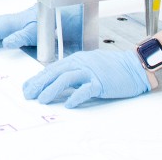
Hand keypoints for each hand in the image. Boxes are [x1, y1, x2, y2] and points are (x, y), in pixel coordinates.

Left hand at [22, 49, 150, 107]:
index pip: (52, 69)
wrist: (134, 66)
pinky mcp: (100, 82)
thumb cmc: (113, 67)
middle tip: (28, 94)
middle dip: (39, 84)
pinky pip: (85, 89)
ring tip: (42, 99)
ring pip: (66, 78)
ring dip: (51, 89)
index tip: (27, 87)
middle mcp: (81, 63)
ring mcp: (90, 71)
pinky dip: (75, 97)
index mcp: (76, 59)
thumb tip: (57, 82)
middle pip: (55, 72)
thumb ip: (74, 72)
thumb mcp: (89, 65)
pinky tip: (68, 104)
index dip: (38, 78)